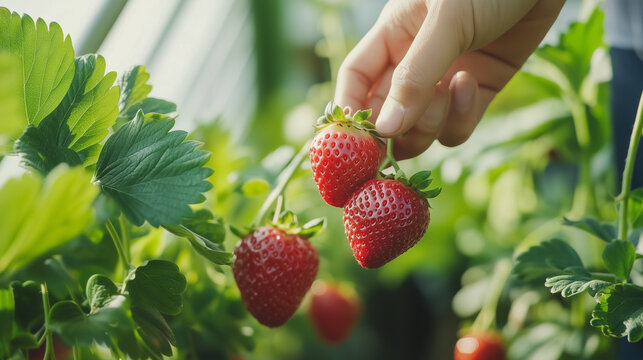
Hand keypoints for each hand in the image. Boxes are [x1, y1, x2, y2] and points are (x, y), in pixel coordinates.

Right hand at [334, 0, 564, 158]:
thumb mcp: (447, 21)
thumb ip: (415, 77)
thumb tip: (386, 129)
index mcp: (394, 35)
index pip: (357, 78)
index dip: (350, 108)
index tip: (353, 139)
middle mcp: (415, 61)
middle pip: (387, 114)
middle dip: (392, 131)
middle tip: (401, 139)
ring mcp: (446, 79)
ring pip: (420, 128)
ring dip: (430, 124)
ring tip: (450, 89)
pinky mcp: (479, 91)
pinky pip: (457, 127)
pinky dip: (462, 118)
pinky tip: (472, 84)